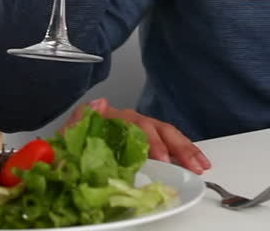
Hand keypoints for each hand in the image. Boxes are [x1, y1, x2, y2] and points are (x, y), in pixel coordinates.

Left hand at [64, 97, 211, 174]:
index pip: (137, 125)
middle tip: (192, 165)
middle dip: (179, 147)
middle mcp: (130, 121)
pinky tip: (195, 161)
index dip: (152, 142)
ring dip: (187, 149)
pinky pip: (169, 143)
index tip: (162, 158)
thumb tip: (98, 104)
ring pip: (168, 135)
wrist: (67, 155)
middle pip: (159, 129)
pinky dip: (184, 151)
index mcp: (113, 118)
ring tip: (202, 164)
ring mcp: (140, 130)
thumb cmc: (70, 147)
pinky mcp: (147, 142)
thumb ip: (79, 120)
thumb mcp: (67, 135)